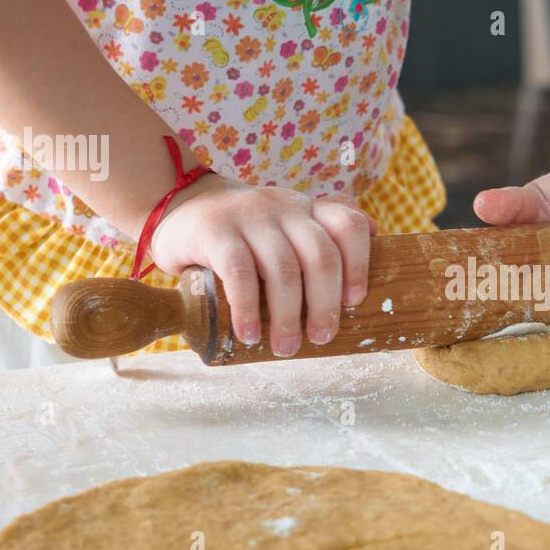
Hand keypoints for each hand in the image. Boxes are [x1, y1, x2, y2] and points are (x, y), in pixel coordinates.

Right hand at [150, 176, 375, 354]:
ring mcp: (249, 216)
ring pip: (282, 268)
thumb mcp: (283, 224)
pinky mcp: (215, 231)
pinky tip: (248, 333)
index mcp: (306, 209)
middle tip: (320, 337)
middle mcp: (283, 207)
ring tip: (285, 346)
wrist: (179, 203)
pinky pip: (239, 272)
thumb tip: (371, 251)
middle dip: (324, 303)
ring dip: (288, 315)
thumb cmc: (241, 230)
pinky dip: (248, 308)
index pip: (348, 225)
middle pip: (320, 255)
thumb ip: (320, 233)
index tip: (354, 301)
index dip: (359, 264)